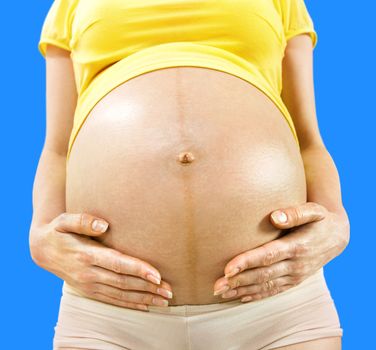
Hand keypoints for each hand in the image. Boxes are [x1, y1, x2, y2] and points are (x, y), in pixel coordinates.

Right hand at [29, 212, 172, 310]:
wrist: (41, 250)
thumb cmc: (58, 231)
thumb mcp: (64, 221)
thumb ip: (83, 220)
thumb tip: (103, 225)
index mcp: (86, 255)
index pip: (117, 264)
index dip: (138, 269)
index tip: (157, 275)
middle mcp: (89, 274)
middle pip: (123, 283)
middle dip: (148, 287)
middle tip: (169, 290)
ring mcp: (89, 285)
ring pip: (121, 295)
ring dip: (143, 298)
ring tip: (164, 300)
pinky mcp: (89, 291)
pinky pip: (112, 300)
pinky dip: (130, 305)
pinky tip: (145, 307)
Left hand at [213, 202, 349, 301]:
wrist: (337, 236)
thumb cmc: (320, 220)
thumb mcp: (313, 211)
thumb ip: (295, 213)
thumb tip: (274, 217)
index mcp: (297, 246)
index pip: (268, 256)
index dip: (247, 262)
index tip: (228, 268)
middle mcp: (296, 265)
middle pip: (262, 275)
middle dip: (238, 281)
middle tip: (216, 286)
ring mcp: (295, 275)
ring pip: (265, 286)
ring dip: (243, 291)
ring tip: (221, 293)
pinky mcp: (294, 280)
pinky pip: (273, 290)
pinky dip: (257, 295)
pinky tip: (241, 297)